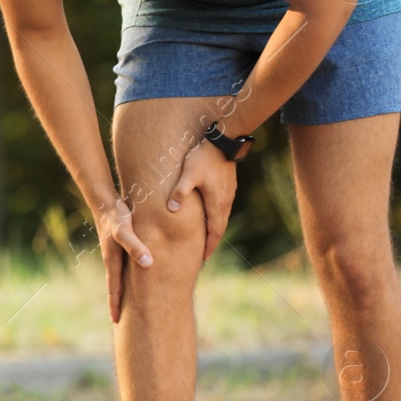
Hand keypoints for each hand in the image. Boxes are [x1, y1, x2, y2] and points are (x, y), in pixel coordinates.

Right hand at [96, 196, 151, 323]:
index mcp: (113, 261)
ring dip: (122, 291)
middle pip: (115, 286)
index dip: (115, 305)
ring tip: (127, 305)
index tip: (116, 321)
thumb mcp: (125, 230)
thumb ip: (135, 246)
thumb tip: (148, 263)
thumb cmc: (115, 215)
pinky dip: (128, 278)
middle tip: (120, 321)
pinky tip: (136, 277)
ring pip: (120, 278)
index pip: (114, 288)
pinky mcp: (120, 246)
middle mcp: (113, 260)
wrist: (104, 201)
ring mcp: (116, 254)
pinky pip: (125, 267)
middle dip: (118, 303)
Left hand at [167, 139, 238, 261]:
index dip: (208, 246)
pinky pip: (222, 207)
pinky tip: (210, 216)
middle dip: (211, 242)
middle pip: (219, 228)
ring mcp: (229, 193)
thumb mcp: (188, 175)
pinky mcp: (228, 186)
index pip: (213, 232)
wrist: (225, 141)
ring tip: (206, 238)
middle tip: (204, 255)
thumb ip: (180, 193)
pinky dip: (217, 217)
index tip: (203, 259)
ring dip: (215, 229)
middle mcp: (225, 202)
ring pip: (222, 217)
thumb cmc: (204, 157)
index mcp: (216, 203)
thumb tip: (171, 211)